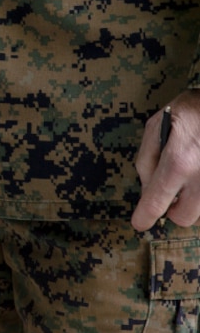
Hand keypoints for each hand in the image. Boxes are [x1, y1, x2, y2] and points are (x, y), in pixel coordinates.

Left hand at [132, 89, 199, 229]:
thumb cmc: (190, 109)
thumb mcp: (157, 126)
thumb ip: (147, 160)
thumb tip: (145, 188)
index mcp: (178, 162)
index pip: (156, 202)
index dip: (144, 217)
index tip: (139, 223)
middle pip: (184, 217)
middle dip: (174, 209)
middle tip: (171, 193)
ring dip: (193, 199)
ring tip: (190, 171)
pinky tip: (198, 168)